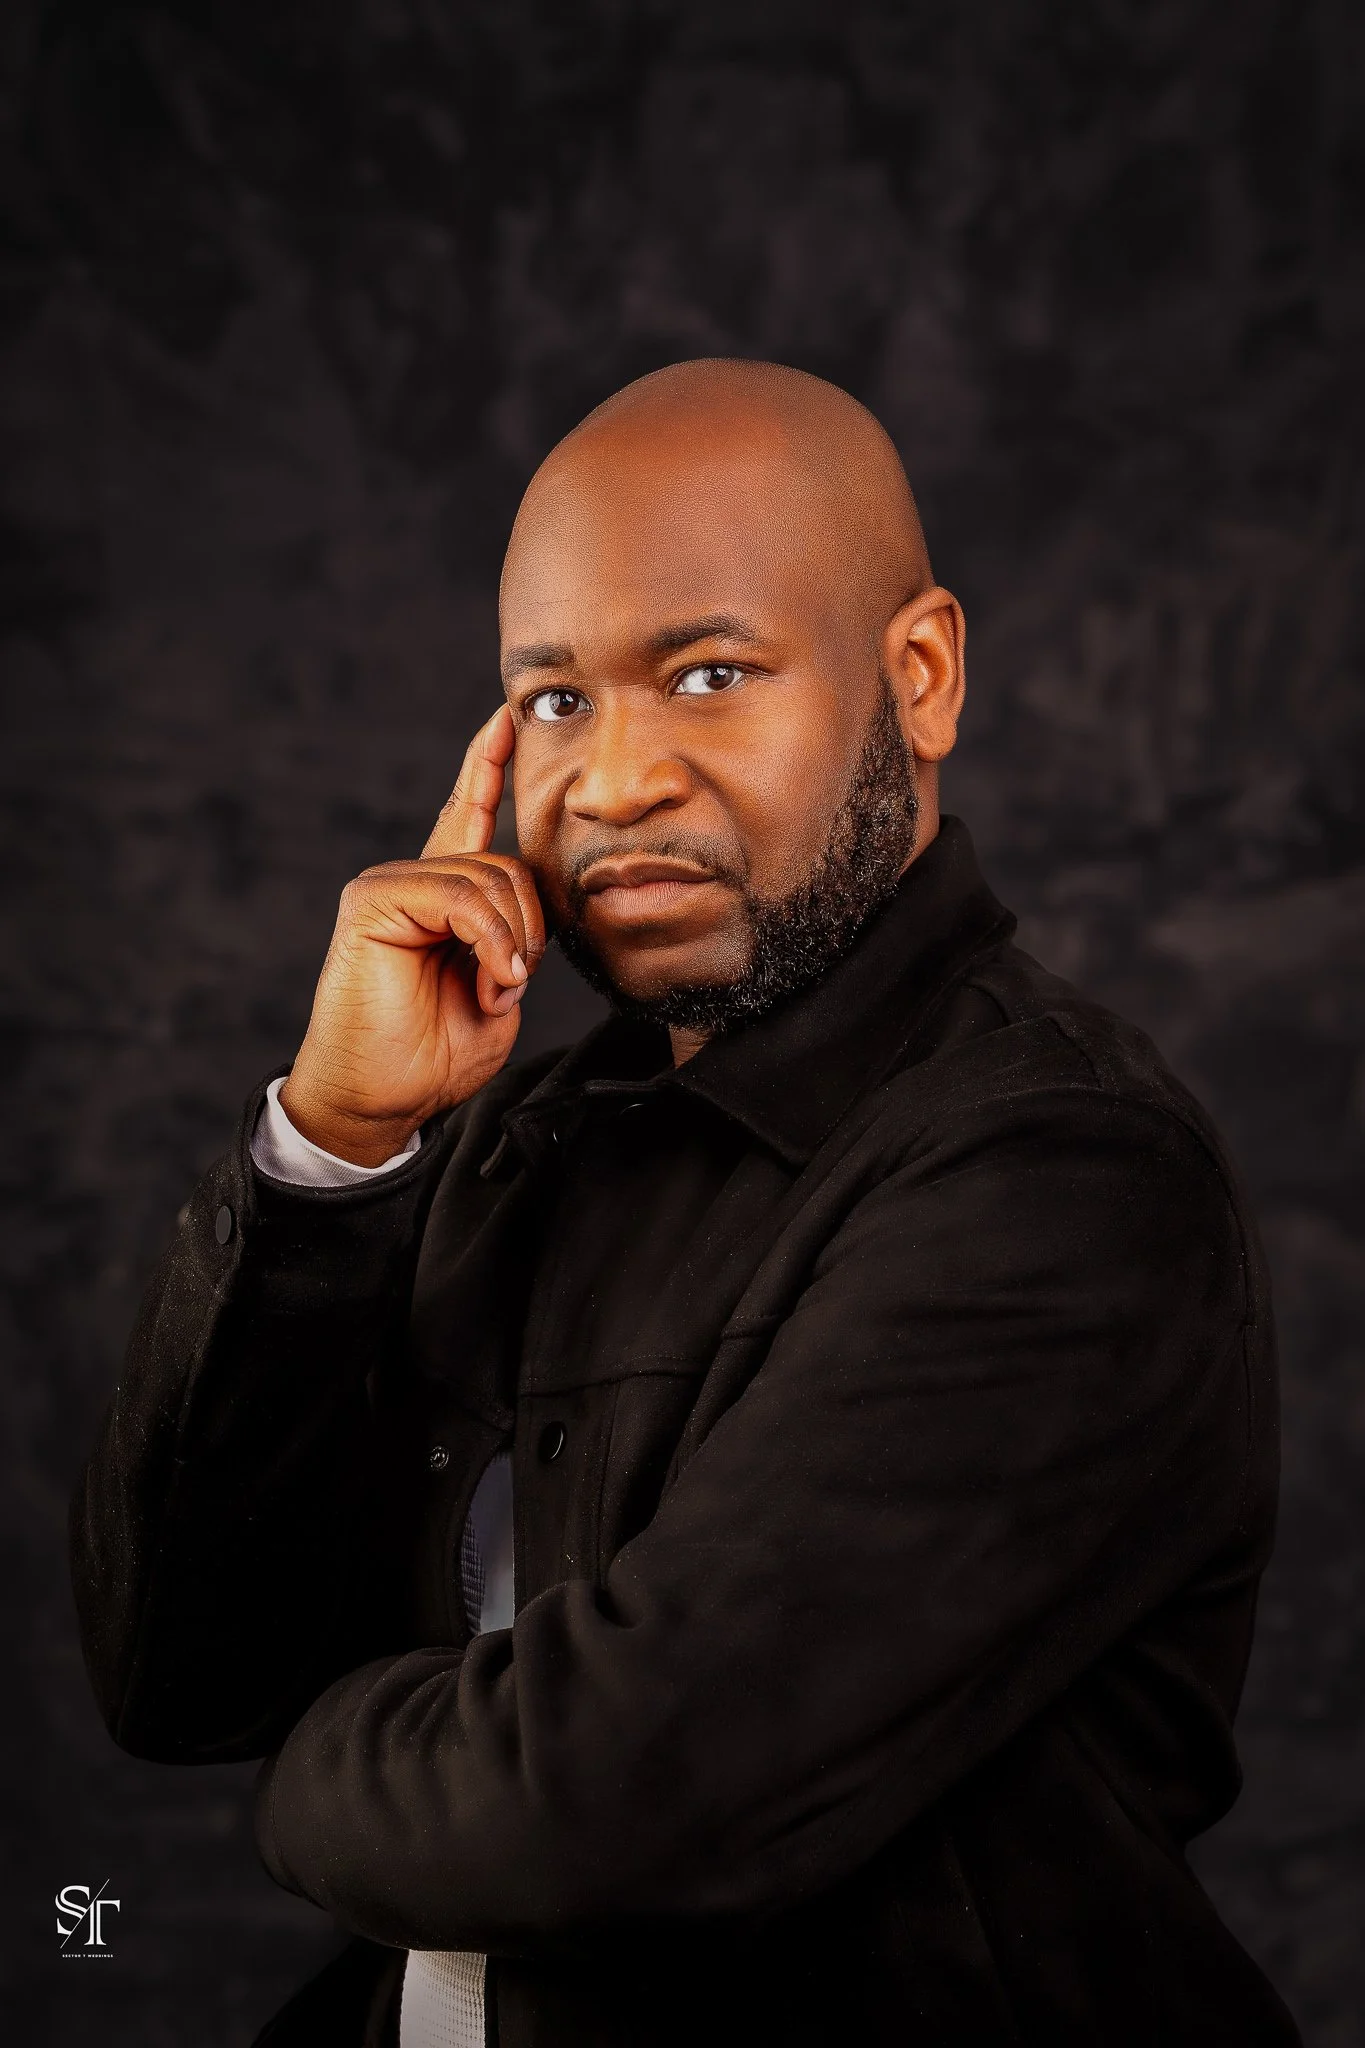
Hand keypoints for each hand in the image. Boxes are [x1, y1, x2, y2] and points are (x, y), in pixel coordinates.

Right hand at [279, 706, 544, 1164]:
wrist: (379, 1099)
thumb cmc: (431, 1055)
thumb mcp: (497, 992)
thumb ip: (515, 941)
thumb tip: (525, 918)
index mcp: (442, 896)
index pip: (467, 814)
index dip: (487, 765)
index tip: (509, 718)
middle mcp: (413, 880)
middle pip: (507, 863)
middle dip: (529, 929)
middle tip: (509, 984)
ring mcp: (389, 885)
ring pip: (491, 878)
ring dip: (511, 945)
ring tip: (493, 989)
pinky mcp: (374, 900)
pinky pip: (461, 895)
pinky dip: (490, 941)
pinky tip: (488, 978)